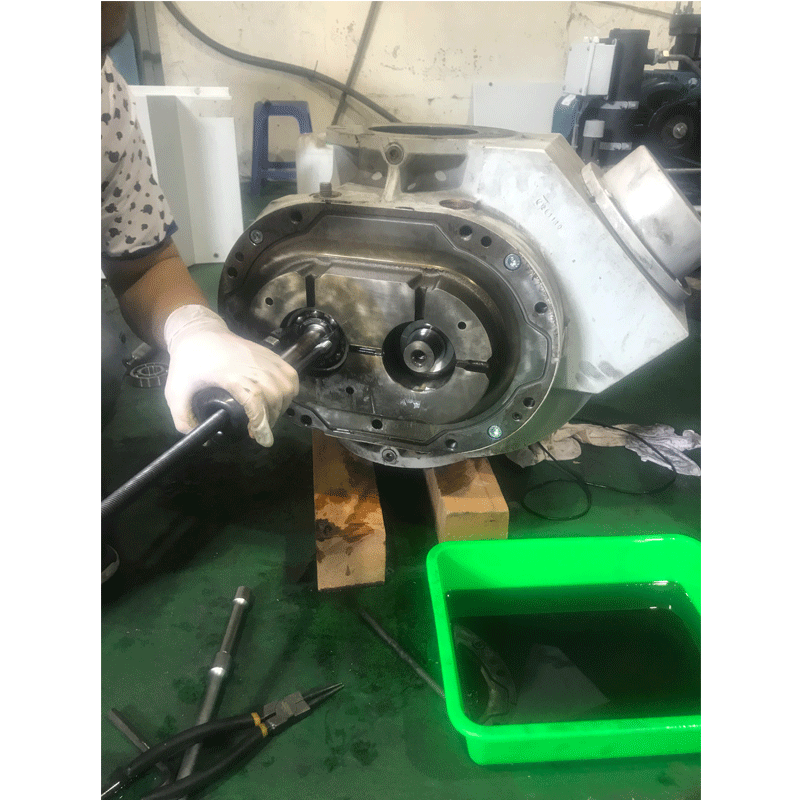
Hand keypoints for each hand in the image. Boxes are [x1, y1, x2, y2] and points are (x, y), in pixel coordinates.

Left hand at [163, 305, 298, 446]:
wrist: (198, 331)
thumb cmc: (188, 361)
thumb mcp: (175, 391)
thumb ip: (182, 418)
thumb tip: (199, 439)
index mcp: (230, 374)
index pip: (255, 399)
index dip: (261, 421)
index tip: (259, 437)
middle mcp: (252, 365)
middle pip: (275, 395)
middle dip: (270, 418)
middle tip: (258, 429)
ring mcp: (263, 358)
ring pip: (286, 386)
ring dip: (282, 406)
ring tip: (268, 416)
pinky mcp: (269, 354)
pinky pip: (290, 374)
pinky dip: (290, 390)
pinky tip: (280, 399)